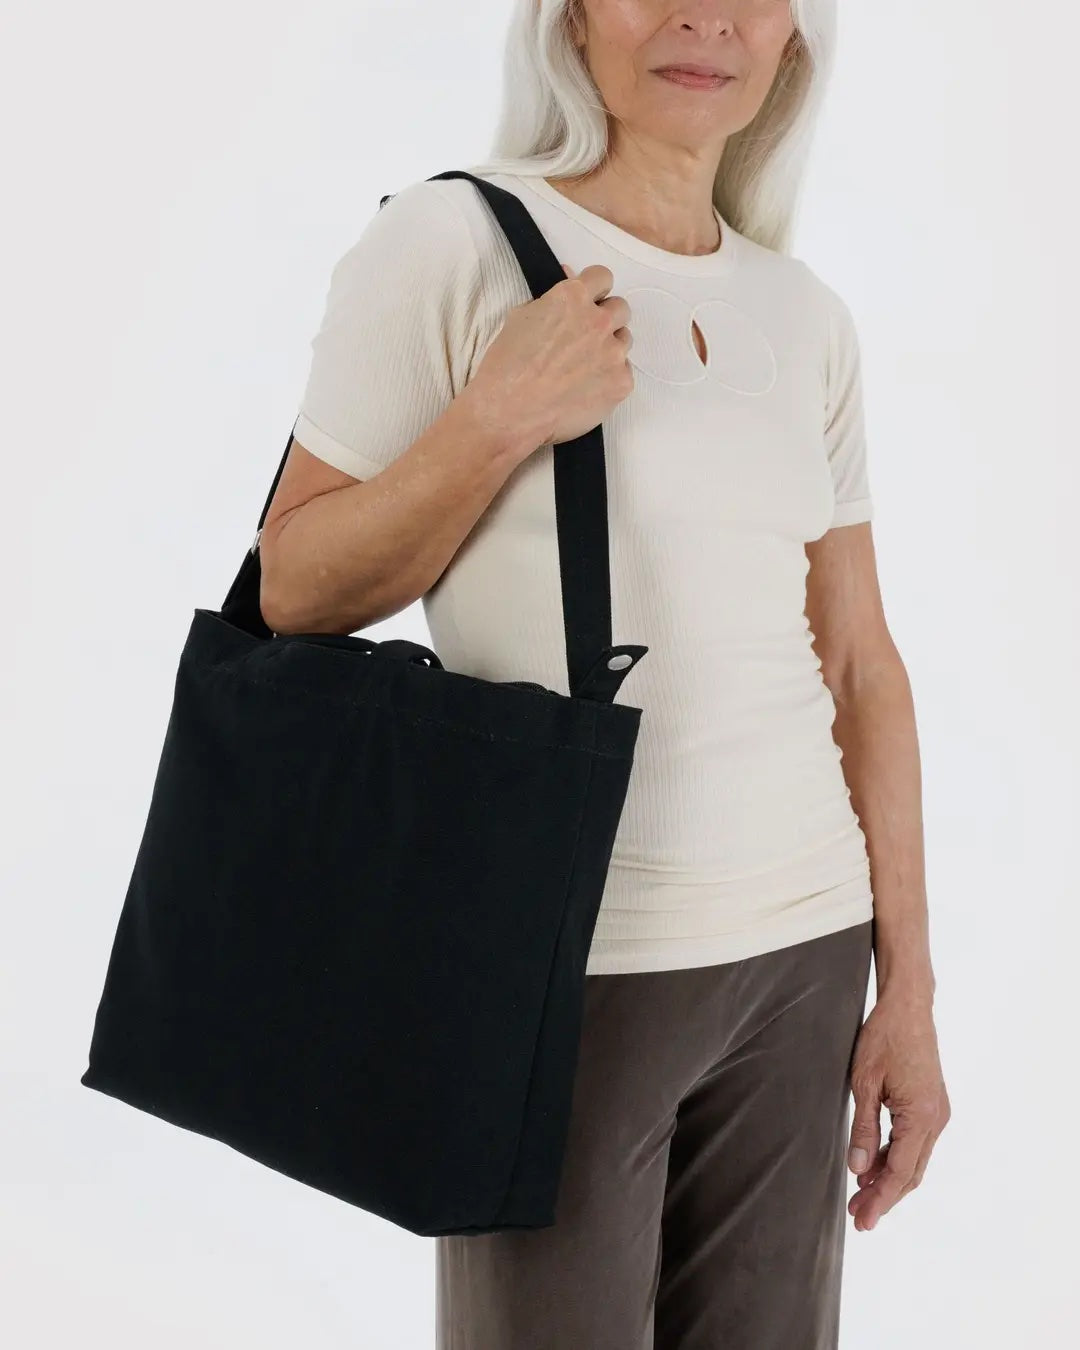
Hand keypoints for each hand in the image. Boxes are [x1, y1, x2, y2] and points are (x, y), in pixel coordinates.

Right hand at [467, 262, 634, 455]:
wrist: (509, 413)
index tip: (590, 302)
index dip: (595, 291)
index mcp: (572, 297)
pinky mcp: (620, 382)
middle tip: (584, 339)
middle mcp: (598, 321)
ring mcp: (613, 353)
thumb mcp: (521, 318)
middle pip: (620, 308)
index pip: (602, 277)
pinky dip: (609, 379)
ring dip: (609, 349)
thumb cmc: (507, 367)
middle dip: (605, 320)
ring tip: (582, 368)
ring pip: (624, 340)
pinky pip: (624, 372)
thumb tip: (571, 278)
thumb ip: (554, 298)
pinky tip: (586, 388)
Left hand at [846, 993, 950, 1230]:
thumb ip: (863, 1128)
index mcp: (921, 1116)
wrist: (908, 1007)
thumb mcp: (864, 1083)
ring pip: (914, 1160)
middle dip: (884, 1196)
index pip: (901, 1172)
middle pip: (911, 1173)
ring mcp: (937, 1113)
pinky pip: (915, 1142)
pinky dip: (896, 1158)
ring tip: (860, 1195)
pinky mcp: (932, 1105)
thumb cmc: (884, 1038)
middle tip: (858, 1216)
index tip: (863, 1219)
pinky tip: (874, 1165)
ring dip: (889, 1179)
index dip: (881, 1199)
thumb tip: (858, 1168)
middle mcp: (936, 1120)